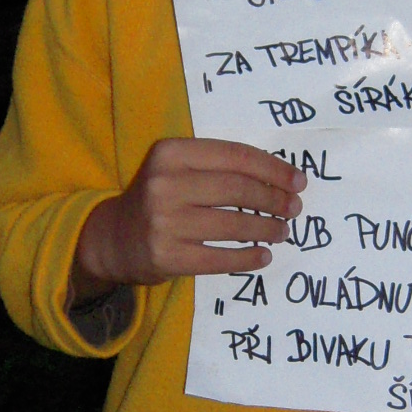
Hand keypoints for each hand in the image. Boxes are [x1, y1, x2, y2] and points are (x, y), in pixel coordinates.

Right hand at [71, 139, 304, 295]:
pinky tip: (263, 256)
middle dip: (274, 200)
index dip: (273, 169)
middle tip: (294, 209)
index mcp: (170, 153)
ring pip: (233, 225)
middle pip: (238, 189)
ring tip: (282, 231)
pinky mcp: (167, 257)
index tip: (298, 182)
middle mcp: (164, 184)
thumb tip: (281, 180)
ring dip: (267, 229)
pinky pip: (220, 258)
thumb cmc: (157, 199)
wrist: (113, 239)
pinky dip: (248, 258)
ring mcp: (164, 223)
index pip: (235, 156)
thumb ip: (217, 167)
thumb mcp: (176, 169)